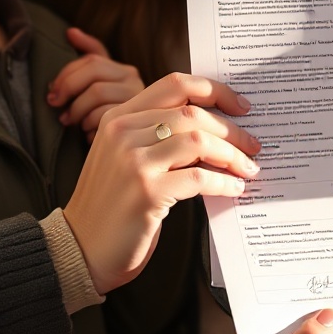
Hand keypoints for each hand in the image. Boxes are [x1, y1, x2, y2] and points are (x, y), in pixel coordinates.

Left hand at [48, 27, 146, 136]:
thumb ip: (86, 57)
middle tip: (55, 106)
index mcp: (124, 71)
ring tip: (70, 122)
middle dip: (69, 88)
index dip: (66, 73)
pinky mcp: (133, 121)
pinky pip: (103, 116)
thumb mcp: (94, 86)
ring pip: (97, 93)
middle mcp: (134, 81)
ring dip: (76, 110)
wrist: (119, 146)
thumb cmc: (100, 115)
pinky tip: (85, 133)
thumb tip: (70, 31)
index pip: (91, 59)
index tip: (51, 90)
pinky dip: (88, 126)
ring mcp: (136, 100)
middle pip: (94, 73)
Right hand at [63, 74, 259, 292]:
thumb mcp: (125, 159)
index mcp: (118, 117)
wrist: (79, 249)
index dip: (214, 90)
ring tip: (247, 169)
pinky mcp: (146, 192)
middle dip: (230, 130)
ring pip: (198, 141)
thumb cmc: (111, 206)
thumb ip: (156, 136)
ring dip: (231, 155)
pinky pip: (199, 177)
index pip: (174, 84)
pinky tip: (233, 188)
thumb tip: (215, 130)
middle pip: (192, 113)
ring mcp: (133, 161)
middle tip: (252, 146)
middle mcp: (123, 132)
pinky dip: (223, 181)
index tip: (240, 106)